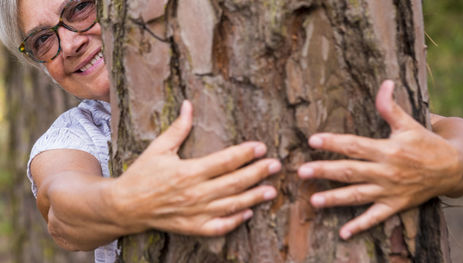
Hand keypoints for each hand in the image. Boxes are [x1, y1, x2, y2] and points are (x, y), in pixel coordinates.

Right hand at [111, 101, 280, 235]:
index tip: (261, 147)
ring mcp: (195, 213)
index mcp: (188, 171)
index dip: (245, 153)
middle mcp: (194, 193)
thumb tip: (189, 104)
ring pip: (231, 205)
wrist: (124, 206)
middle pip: (234, 183)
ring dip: (253, 197)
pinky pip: (219, 226)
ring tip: (271, 190)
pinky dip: (235, 220)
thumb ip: (178, 128)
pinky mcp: (192, 227)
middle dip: (257, 173)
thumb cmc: (141, 174)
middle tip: (276, 165)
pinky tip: (248, 212)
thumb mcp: (158, 148)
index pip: (224, 161)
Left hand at [298, 80, 462, 239]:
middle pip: (350, 171)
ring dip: (335, 199)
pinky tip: (343, 233)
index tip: (312, 140)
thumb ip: (390, 107)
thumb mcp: (408, 123)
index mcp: (387, 149)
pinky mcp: (395, 205)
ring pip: (357, 196)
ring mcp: (389, 191)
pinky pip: (375, 218)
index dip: (333, 142)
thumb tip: (385, 82)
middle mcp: (386, 171)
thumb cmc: (426, 142)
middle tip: (301, 172)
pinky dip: (360, 226)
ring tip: (313, 201)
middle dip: (325, 171)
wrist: (452, 167)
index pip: (355, 146)